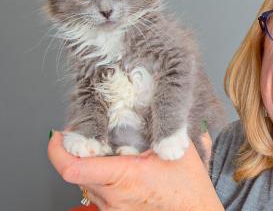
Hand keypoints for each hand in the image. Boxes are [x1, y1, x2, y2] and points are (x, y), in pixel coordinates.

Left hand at [48, 131, 222, 210]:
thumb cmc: (189, 188)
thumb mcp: (177, 148)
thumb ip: (161, 125)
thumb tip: (147, 99)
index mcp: (124, 178)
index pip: (74, 168)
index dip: (58, 150)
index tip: (59, 134)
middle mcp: (113, 197)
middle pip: (75, 171)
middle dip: (76, 150)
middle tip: (87, 133)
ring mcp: (112, 208)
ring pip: (84, 182)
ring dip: (88, 163)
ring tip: (105, 148)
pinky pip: (96, 191)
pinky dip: (99, 175)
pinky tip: (116, 164)